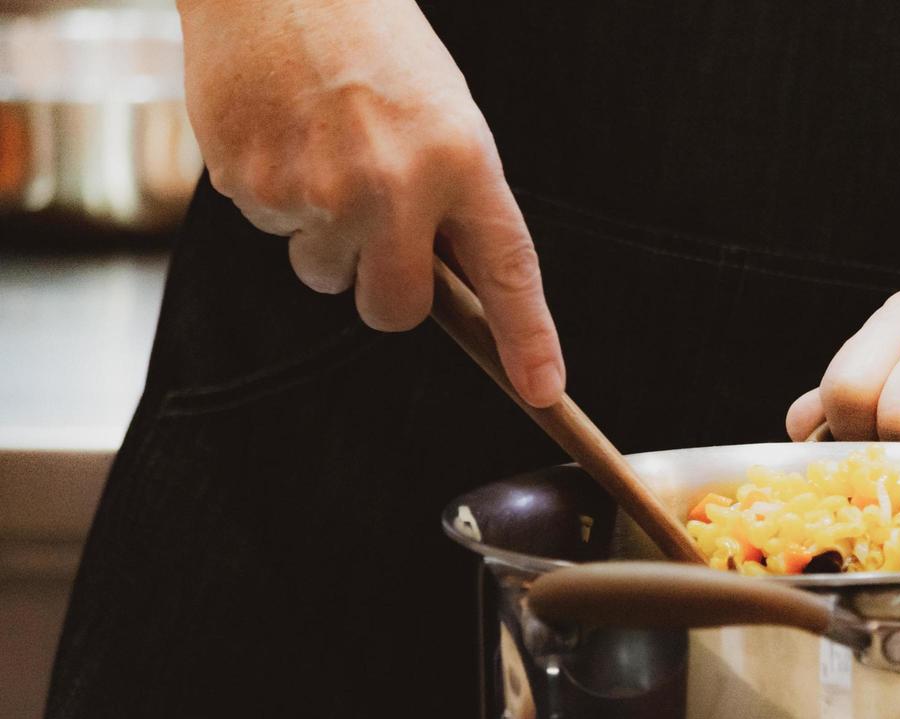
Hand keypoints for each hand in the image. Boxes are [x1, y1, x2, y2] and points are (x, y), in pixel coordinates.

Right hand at [178, 0, 563, 405]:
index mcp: (461, 159)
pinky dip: (276, 195)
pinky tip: (282, 133)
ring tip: (323, 151)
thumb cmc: (371, 43)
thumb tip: (449, 283)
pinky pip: (271, 228)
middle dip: (384, 292)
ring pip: (323, 273)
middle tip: (375, 232)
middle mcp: (393, 184)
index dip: (528, 336)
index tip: (542, 387)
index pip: (507, 269)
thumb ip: (452, 199)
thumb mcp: (443, 113)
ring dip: (324, 235)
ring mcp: (317, 189)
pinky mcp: (251, 183)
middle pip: (394, 308)